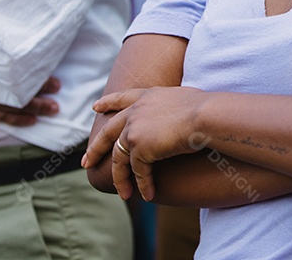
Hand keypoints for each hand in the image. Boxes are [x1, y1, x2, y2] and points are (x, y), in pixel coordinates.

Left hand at [83, 85, 204, 200]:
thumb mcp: (184, 99)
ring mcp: (134, 130)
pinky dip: (143, 185)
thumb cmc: (205, 108)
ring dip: (121, 179)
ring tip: (124, 194)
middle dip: (95, 149)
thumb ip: (172, 106)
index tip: (95, 107)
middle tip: (86, 162)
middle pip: (108, 133)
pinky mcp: (140, 148)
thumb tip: (182, 113)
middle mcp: (135, 112)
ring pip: (120, 159)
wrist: (204, 115)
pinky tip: (148, 195)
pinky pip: (138, 172)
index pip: (121, 98)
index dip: (107, 103)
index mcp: (146, 97)